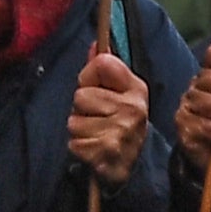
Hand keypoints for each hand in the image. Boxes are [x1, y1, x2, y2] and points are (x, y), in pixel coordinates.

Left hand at [69, 47, 151, 188]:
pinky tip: (93, 149)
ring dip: (79, 130)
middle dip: (82, 109)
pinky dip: (79, 147)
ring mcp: (120, 132)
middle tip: (97, 118)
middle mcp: (132, 109)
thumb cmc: (121, 124)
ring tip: (95, 135)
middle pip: (81, 95)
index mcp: (136, 89)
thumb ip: (106, 70)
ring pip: (74, 121)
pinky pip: (73, 143)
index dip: (89, 76)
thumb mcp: (121, 94)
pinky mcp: (106, 153)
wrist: (130, 167)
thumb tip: (95, 45)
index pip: (101, 63)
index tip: (96, 88)